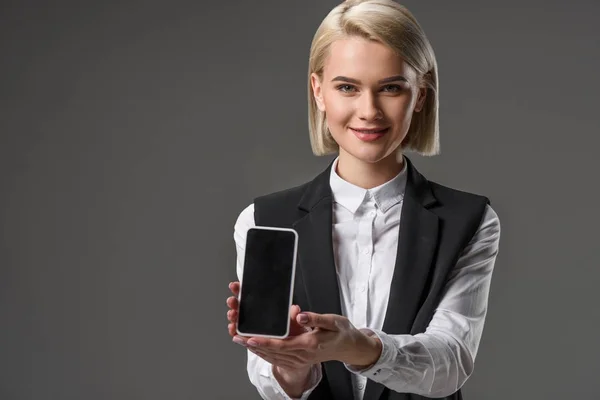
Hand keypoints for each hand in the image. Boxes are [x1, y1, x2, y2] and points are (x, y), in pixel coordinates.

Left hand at [232, 310, 381, 369]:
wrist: (350, 347)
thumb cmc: (341, 332)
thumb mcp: (332, 321)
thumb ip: (315, 318)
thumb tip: (300, 314)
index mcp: (309, 344)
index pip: (281, 345)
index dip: (264, 342)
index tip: (250, 337)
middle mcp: (303, 355)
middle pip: (273, 352)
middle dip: (253, 344)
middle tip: (237, 336)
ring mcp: (301, 360)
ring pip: (273, 357)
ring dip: (256, 349)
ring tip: (241, 340)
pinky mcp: (300, 360)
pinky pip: (278, 359)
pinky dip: (265, 353)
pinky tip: (256, 348)